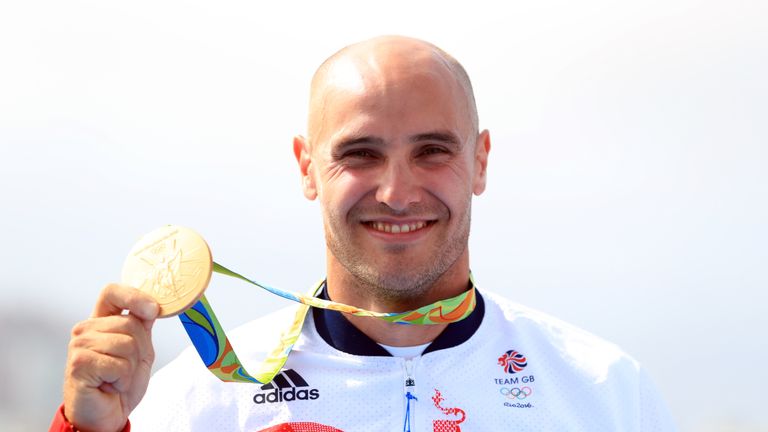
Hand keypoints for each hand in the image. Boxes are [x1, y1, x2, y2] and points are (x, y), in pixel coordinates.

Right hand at [63, 284, 158, 431]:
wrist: (107, 415)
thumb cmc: (121, 383)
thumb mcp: (140, 350)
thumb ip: (142, 326)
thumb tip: (153, 304)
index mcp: (100, 321)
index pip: (112, 292)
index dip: (134, 296)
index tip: (152, 309)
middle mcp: (86, 329)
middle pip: (130, 323)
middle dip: (139, 350)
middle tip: (125, 368)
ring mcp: (79, 345)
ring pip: (127, 344)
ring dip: (131, 367)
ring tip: (116, 378)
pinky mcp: (78, 363)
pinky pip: (119, 364)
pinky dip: (122, 379)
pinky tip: (109, 385)